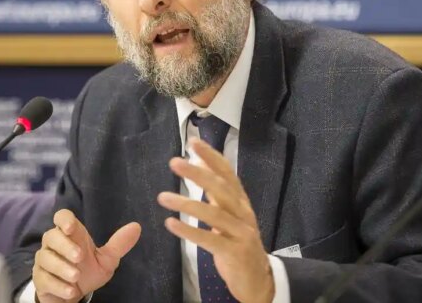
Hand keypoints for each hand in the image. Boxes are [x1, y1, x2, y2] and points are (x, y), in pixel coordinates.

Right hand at [33, 209, 140, 302]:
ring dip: (62, 267)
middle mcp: (54, 244)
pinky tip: (71, 290)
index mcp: (71, 234)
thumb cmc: (88, 271)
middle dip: (65, 246)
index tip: (70, 228)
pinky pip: (44, 279)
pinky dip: (58, 285)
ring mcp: (44, 261)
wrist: (74, 294)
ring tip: (76, 276)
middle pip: (51, 236)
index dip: (64, 219)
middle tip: (80, 257)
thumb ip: (119, 244)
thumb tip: (136, 227)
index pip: (61, 217)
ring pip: (46, 258)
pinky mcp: (40, 279)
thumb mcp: (107, 260)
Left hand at [158, 137, 274, 302]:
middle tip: (175, 163)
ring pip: (214, 213)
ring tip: (163, 197)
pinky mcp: (235, 252)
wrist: (258, 279)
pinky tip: (171, 224)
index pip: (227, 173)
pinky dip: (190, 231)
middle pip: (221, 188)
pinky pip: (210, 240)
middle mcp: (243, 213)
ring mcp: (241, 232)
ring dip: (187, 203)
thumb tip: (201, 161)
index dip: (212, 157)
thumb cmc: (238, 241)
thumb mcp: (230, 213)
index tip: (194, 143)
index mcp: (241, 201)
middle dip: (198, 174)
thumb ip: (217, 190)